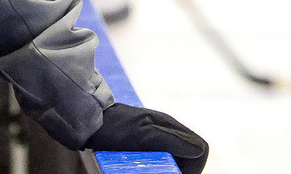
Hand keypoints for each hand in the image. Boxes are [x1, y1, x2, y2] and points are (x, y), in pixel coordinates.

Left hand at [85, 103, 208, 173]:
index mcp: (171, 126)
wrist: (90, 122)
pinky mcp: (147, 144)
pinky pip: (162, 159)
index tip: (177, 173)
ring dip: (168, 167)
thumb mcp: (144, 134)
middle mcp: (168, 131)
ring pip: (175, 159)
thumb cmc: (115, 127)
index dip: (195, 167)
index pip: (200, 149)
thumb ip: (172, 139)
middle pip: (189, 156)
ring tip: (149, 168)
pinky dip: (158, 166)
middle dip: (180, 168)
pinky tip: (145, 167)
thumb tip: (199, 150)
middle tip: (160, 171)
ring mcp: (158, 137)